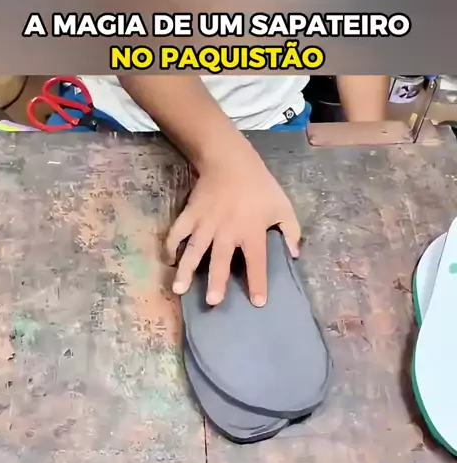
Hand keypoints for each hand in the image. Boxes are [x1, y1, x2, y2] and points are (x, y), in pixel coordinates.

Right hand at [166, 139, 300, 305]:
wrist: (230, 160)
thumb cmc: (259, 186)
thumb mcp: (283, 206)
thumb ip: (291, 231)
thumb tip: (294, 255)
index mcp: (251, 231)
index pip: (257, 261)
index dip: (258, 282)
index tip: (258, 302)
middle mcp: (227, 231)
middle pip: (221, 260)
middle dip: (217, 282)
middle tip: (213, 302)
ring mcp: (206, 223)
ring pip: (195, 250)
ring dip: (186, 270)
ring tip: (179, 290)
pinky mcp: (190, 214)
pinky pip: (177, 232)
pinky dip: (171, 245)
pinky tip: (168, 260)